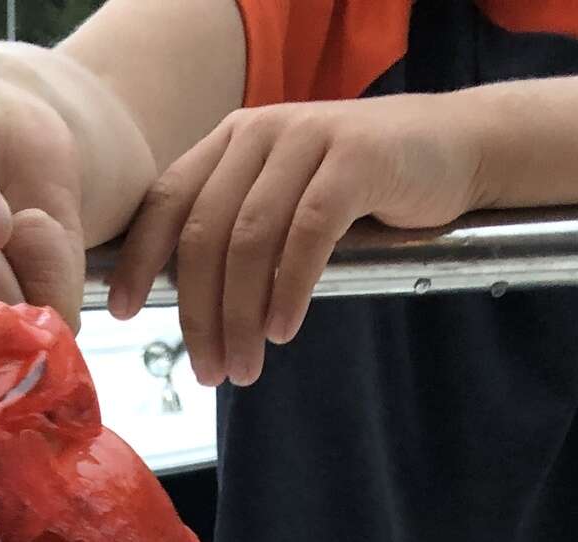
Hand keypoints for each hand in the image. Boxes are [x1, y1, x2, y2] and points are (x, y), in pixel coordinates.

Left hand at [110, 96, 485, 386]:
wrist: (453, 150)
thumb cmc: (363, 189)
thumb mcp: (287, 200)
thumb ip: (239, 231)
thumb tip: (190, 305)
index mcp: (232, 141)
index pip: (166, 201)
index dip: (141, 260)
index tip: (125, 314)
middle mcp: (261, 133)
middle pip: (204, 235)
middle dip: (198, 315)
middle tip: (207, 372)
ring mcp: (306, 139)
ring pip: (250, 241)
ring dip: (240, 317)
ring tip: (244, 368)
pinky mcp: (354, 160)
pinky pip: (305, 235)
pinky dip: (289, 291)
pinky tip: (283, 331)